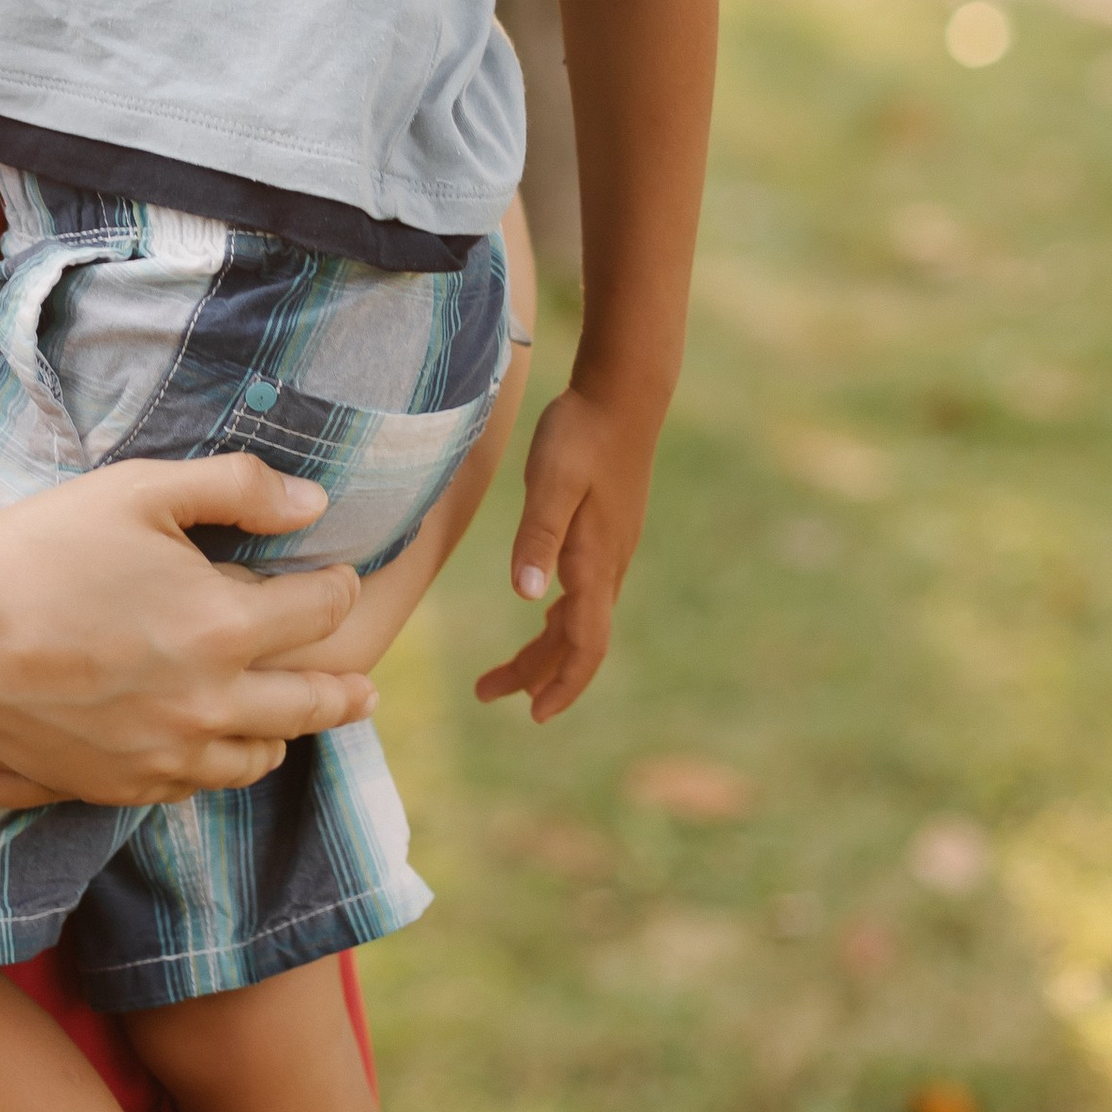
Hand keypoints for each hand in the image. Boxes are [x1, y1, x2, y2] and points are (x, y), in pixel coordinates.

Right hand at [0, 452, 371, 808]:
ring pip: (256, 758)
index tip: (341, 578)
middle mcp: (208, 703)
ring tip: (292, 721)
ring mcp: (164, 754)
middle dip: (344, 691)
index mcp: (225, 627)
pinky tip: (213, 745)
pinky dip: (217, 763)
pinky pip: (194, 785)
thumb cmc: (41, 549)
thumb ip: (237, 487)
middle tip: (365, 689)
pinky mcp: (119, 785)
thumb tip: (313, 502)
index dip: (338, 588)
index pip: (319, 612)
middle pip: (310, 706)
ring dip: (283, 735)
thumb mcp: (140, 488)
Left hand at [474, 382, 653, 722]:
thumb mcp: (551, 483)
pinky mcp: (607, 536)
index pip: (585, 644)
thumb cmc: (581, 435)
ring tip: (505, 673)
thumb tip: (528, 597)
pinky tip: (542, 616)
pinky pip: (585, 596)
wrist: (622, 397)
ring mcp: (612, 552)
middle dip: (537, 675)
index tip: (534, 714)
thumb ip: (538, 537)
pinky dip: (560, 620)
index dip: (562, 683)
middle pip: (578, 642)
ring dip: (545, 650)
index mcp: (594, 562)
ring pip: (581, 620)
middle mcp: (609, 566)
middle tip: (488, 693)